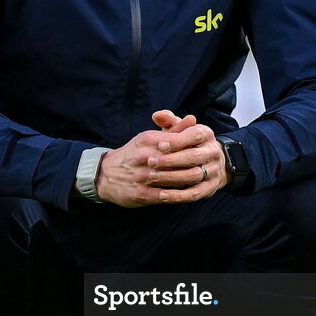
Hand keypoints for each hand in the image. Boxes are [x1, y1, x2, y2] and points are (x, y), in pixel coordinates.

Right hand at [95, 109, 228, 207]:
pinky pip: (168, 195)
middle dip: (197, 163)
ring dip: (193, 180)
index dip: (195, 144)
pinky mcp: (142, 194)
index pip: (178, 140)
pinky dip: (182, 195)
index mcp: (148, 140)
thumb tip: (193, 119)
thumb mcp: (149, 137)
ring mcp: (144, 177)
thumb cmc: (134, 153)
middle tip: (210, 164)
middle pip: (180, 160)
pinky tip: (191, 193)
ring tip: (204, 178)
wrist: (105, 174)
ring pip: (176, 178)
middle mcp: (146, 157)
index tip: (206, 147)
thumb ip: (173, 129)